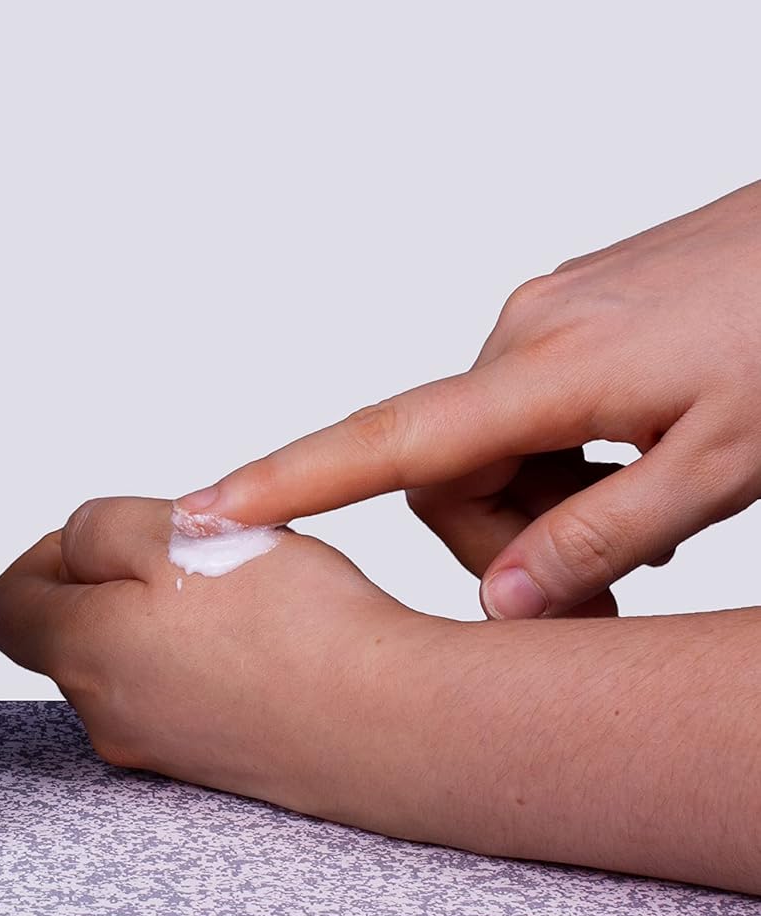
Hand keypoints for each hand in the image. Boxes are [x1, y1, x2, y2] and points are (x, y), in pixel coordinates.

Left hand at [0, 497, 422, 810]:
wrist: (390, 728)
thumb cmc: (296, 629)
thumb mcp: (180, 530)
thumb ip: (97, 528)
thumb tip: (72, 547)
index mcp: (81, 651)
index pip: (2, 607)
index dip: (40, 558)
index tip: (99, 539)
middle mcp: (103, 715)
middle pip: (68, 635)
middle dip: (114, 583)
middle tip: (188, 557)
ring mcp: (156, 751)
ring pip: (128, 665)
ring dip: (162, 622)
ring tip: (237, 600)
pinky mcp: (209, 768)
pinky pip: (179, 700)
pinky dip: (203, 664)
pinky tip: (263, 647)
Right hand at [177, 180, 760, 618]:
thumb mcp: (726, 462)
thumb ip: (603, 536)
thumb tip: (505, 605)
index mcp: (548, 368)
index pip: (387, 441)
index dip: (288, 482)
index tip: (206, 512)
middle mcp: (525, 331)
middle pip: (446, 473)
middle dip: (505, 542)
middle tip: (601, 594)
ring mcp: (550, 314)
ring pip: (488, 446)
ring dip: (545, 502)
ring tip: (647, 522)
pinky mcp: (577, 310)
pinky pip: (528, 408)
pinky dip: (566, 459)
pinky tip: (641, 464)